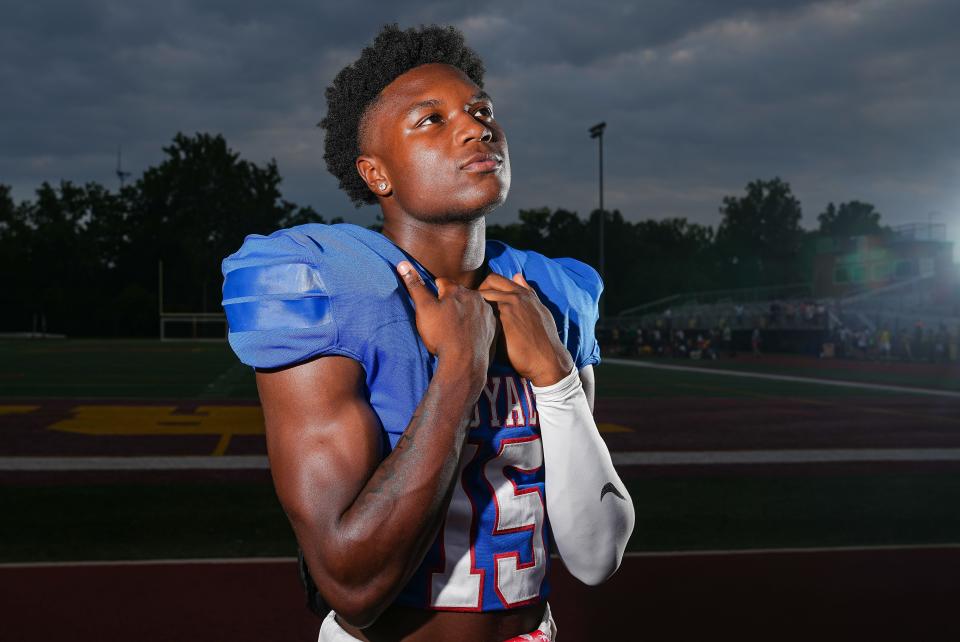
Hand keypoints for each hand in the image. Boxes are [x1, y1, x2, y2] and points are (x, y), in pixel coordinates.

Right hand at [396, 261, 495, 373]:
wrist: (464, 362)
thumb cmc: (441, 335)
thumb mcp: (423, 309)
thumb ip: (414, 285)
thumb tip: (403, 263)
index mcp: (457, 290)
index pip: (442, 283)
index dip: (434, 294)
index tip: (432, 307)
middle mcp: (475, 296)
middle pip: (459, 294)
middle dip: (452, 301)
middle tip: (443, 319)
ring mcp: (487, 312)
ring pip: (473, 306)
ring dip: (466, 312)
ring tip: (456, 328)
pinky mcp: (494, 326)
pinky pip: (483, 320)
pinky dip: (477, 324)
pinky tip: (469, 335)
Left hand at [478, 272, 573, 386]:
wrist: (547, 361)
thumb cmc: (544, 340)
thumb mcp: (540, 310)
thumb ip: (528, 293)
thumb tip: (517, 276)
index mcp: (523, 294)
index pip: (495, 278)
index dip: (484, 287)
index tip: (480, 301)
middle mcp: (516, 296)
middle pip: (487, 283)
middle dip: (476, 293)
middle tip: (472, 309)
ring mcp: (508, 306)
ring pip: (482, 296)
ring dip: (473, 305)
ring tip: (469, 320)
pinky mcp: (502, 320)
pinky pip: (482, 312)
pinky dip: (475, 318)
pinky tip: (472, 329)